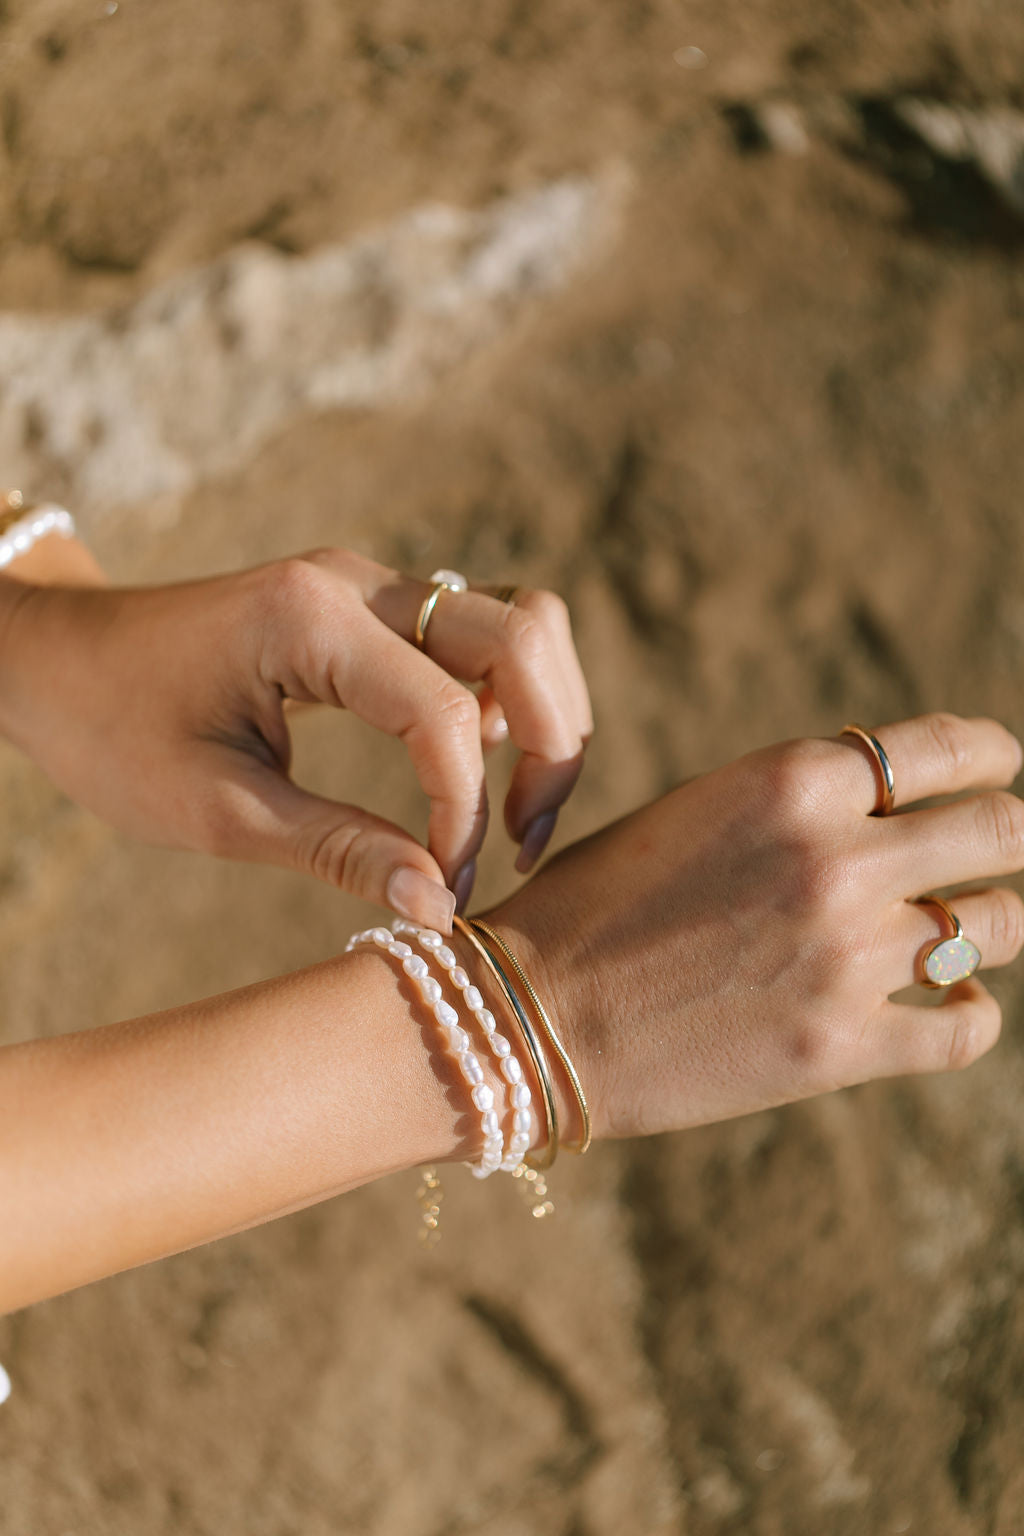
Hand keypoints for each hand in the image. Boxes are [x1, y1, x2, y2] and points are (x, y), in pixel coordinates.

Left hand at [0, 549, 590, 928]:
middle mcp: (355, 582)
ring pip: (519, 622)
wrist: (55, 657)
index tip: (447, 889)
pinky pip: (478, 635)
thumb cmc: (113, 731)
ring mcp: (369, 584)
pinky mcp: (371, 605)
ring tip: (510, 809)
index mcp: (309, 623)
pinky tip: (471, 768)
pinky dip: (505, 698)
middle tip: (520, 841)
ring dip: (542, 713)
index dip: (465, 815)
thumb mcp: (217, 810)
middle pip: (525, 633)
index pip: (445, 717)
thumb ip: (339, 850)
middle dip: (551, 745)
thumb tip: (440, 907)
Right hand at [488, 713, 1023, 1138]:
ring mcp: (848, 957)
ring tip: (962, 930)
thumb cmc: (599, 902)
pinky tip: (950, 1004)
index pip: (953, 748)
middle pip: (1001, 830)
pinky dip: (969, 1013)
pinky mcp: (842, 1048)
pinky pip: (967, 1028)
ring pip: (999, 926)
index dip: (993, 755)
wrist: (530, 1013)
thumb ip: (802, 803)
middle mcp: (837, 858)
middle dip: (1009, 834)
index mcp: (795, 780)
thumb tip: (900, 809)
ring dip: (989, 922)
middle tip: (999, 847)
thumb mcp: (701, 813)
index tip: (1001, 768)